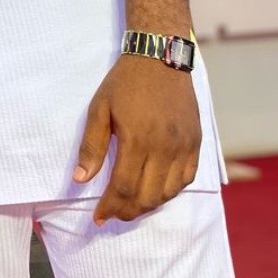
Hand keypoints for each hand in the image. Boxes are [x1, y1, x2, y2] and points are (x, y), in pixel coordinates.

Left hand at [74, 54, 200, 224]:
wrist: (160, 59)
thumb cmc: (125, 83)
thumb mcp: (99, 109)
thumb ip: (92, 146)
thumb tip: (80, 179)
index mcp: (137, 140)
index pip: (124, 189)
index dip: (110, 208)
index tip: (98, 218)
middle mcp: (164, 148)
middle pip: (147, 197)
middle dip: (127, 212)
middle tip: (113, 213)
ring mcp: (184, 147)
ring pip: (168, 192)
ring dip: (148, 205)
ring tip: (131, 205)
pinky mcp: (196, 142)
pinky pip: (187, 179)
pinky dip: (171, 191)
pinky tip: (156, 190)